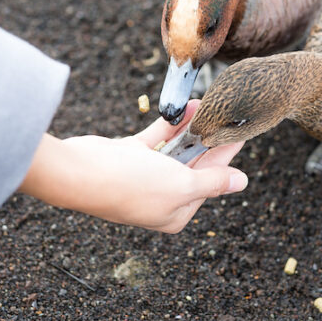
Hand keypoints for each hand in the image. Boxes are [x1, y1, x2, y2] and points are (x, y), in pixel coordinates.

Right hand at [17, 100, 245, 232]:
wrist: (80, 172)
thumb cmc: (131, 186)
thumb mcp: (181, 185)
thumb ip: (212, 182)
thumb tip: (241, 182)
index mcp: (175, 214)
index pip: (209, 183)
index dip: (225, 158)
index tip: (239, 134)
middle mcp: (160, 197)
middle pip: (193, 165)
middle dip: (209, 141)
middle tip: (227, 116)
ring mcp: (143, 176)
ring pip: (176, 149)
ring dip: (192, 129)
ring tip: (209, 106)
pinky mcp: (129, 155)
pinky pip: (157, 138)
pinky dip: (171, 124)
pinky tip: (187, 107)